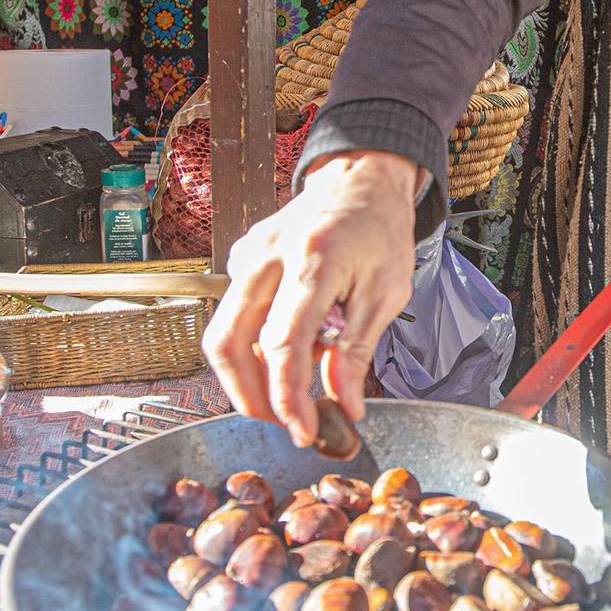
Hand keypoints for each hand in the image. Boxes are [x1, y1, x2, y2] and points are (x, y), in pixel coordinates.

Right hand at [203, 150, 420, 446]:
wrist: (360, 179)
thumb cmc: (379, 230)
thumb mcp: (387, 292)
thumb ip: (357, 350)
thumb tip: (346, 406)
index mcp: (314, 260)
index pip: (282, 344)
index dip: (288, 398)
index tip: (304, 431)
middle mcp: (269, 256)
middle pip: (229, 343)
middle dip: (250, 397)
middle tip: (285, 423)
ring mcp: (248, 255)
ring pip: (223, 333)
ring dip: (248, 375)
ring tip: (289, 389)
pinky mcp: (240, 258)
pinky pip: (235, 314)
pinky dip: (255, 344)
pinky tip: (291, 343)